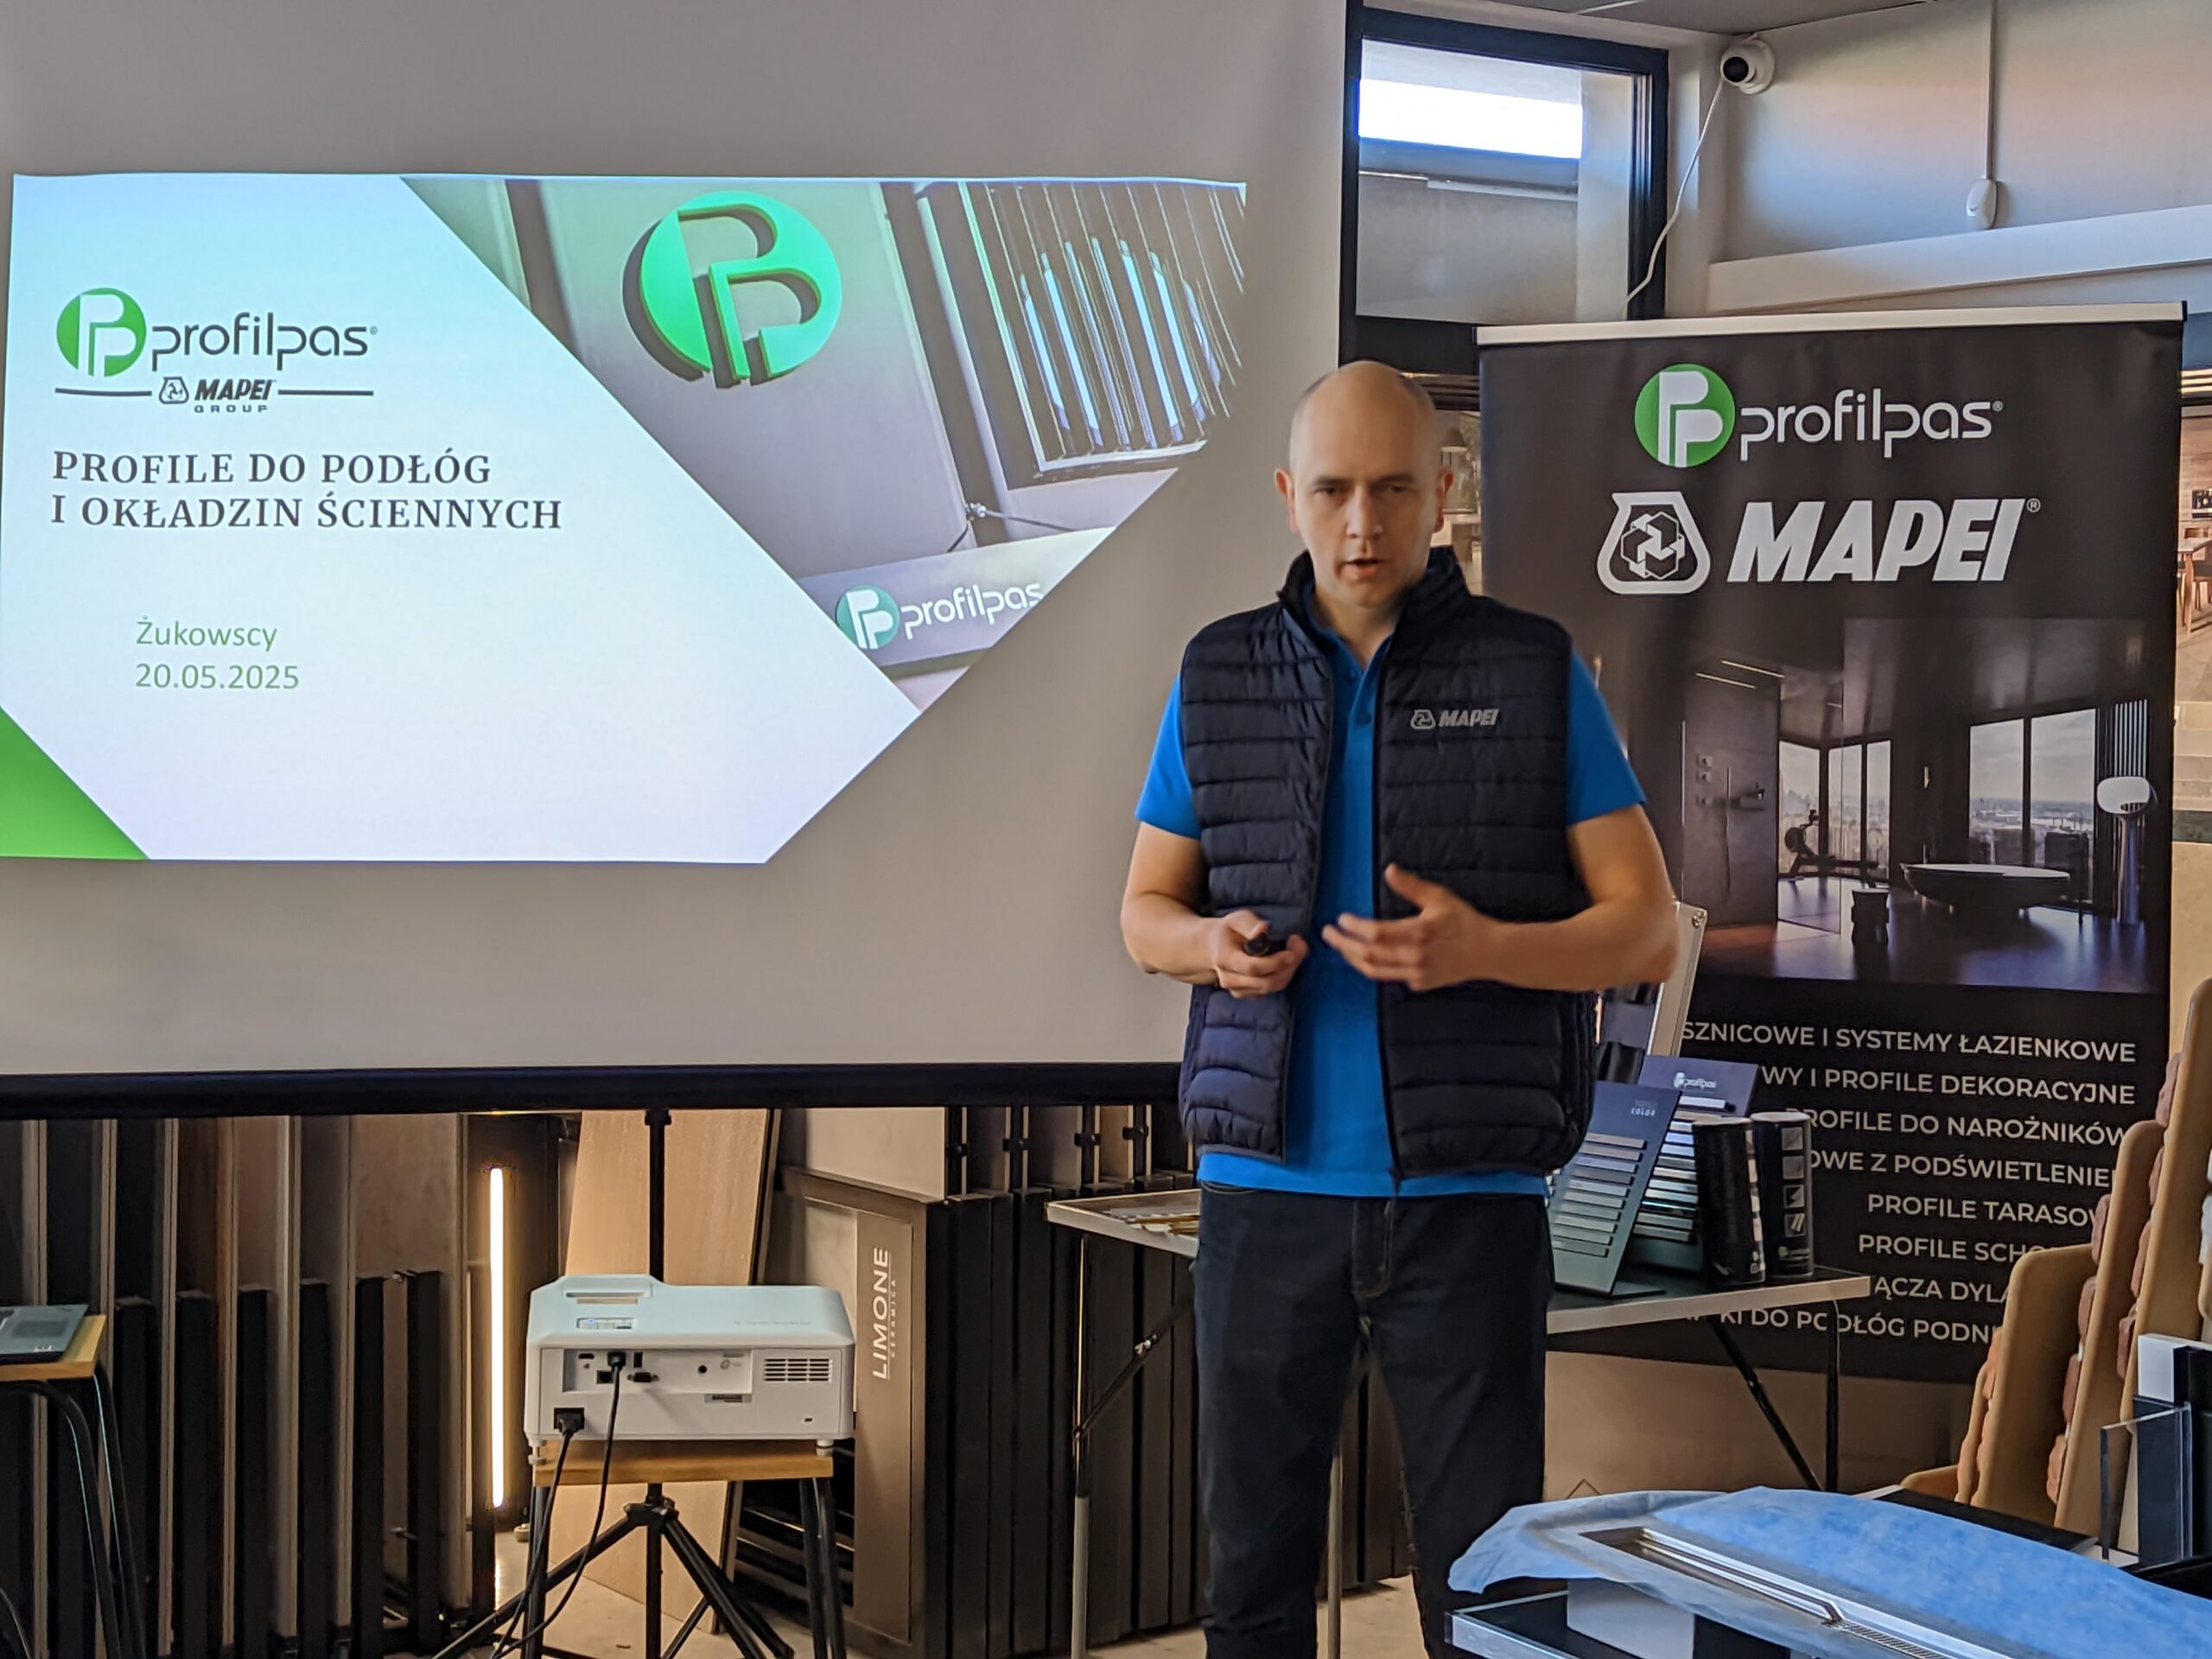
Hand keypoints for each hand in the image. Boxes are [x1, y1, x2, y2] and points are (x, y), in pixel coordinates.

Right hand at [1210, 910, 1308, 998]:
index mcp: (1225, 960)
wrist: (1212, 947)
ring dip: (1289, 971)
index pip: (1253, 968)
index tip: (1292, 948)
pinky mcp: (1246, 994)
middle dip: (1289, 966)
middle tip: (1300, 946)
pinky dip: (1283, 976)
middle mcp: (1229, 979)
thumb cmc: (1228, 931)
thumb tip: (1261, 929)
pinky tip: (1286, 962)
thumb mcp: (1235, 919)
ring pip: (1271, 988)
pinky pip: (1270, 990)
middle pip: (1266, 982)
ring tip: (1296, 951)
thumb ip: (1248, 923)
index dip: (1276, 961)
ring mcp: (1237, 990)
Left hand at [1323, 865, 1501, 991]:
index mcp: (1419, 932)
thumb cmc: (1464, 920)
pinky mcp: (1419, 983)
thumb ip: (1411, 886)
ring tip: (1340, 946)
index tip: (1341, 919)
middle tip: (1328, 933)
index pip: (1376, 933)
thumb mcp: (1439, 897)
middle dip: (1343, 944)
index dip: (1354, 927)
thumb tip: (1389, 870)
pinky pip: (1389, 976)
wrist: (1488, 952)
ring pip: (1374, 971)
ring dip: (1353, 958)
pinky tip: (1365, 955)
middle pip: (1368, 955)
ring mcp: (1417, 973)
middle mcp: (1415, 957)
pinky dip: (1374, 966)